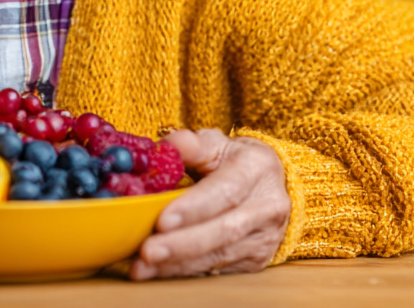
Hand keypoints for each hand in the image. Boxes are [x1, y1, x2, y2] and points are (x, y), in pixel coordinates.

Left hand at [131, 129, 289, 279]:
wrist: (269, 182)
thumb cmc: (233, 160)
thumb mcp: (215, 143)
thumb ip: (190, 145)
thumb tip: (164, 148)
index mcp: (257, 169)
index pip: (225, 192)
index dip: (193, 208)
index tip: (162, 221)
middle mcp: (267, 206)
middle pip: (224, 231)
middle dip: (182, 244)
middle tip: (148, 251)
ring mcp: (265, 237)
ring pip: (219, 256)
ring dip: (178, 264)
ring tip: (144, 266)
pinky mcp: (256, 260)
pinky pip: (218, 269)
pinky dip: (186, 271)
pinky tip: (160, 271)